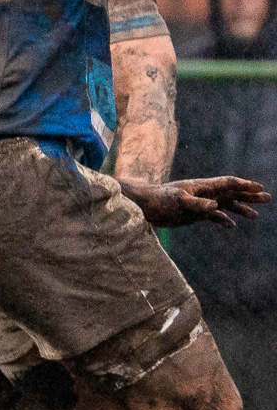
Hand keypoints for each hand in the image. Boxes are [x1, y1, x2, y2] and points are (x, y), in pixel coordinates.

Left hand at [120, 176, 270, 227]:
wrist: (144, 207)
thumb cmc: (160, 200)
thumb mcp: (179, 202)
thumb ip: (198, 204)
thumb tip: (216, 207)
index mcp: (203, 186)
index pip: (228, 183)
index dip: (244, 185)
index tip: (259, 188)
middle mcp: (205, 193)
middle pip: (232, 193)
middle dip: (249, 196)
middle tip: (267, 198)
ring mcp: (201, 203)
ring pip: (225, 205)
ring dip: (240, 209)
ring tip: (255, 215)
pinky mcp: (194, 213)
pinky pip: (213, 216)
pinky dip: (223, 220)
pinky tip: (231, 226)